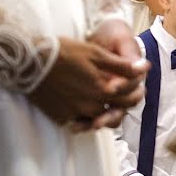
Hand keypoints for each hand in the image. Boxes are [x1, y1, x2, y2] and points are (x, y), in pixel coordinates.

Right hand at [28, 26, 146, 128]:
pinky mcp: (62, 118)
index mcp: (104, 89)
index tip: (137, 82)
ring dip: (106, 112)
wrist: (30, 62)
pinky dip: (85, 117)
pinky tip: (84, 106)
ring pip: (100, 119)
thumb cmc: (63, 52)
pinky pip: (80, 123)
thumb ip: (122, 65)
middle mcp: (93, 106)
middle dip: (125, 102)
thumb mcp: (95, 53)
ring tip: (104, 99)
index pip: (131, 95)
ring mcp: (77, 114)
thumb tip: (145, 67)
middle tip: (124, 91)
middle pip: (118, 111)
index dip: (137, 87)